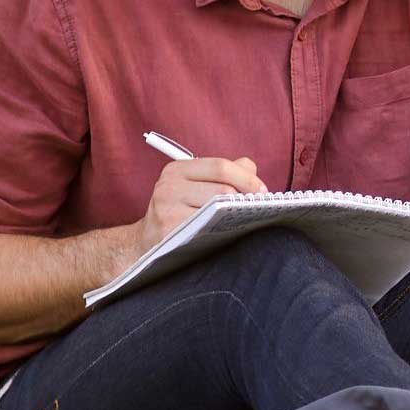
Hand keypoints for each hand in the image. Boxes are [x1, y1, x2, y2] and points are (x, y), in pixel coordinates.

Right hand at [137, 155, 263, 252]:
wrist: (147, 242)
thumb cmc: (181, 210)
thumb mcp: (195, 184)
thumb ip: (226, 171)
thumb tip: (252, 170)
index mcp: (177, 170)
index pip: (220, 167)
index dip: (248, 178)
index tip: (262, 191)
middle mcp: (168, 187)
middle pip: (222, 189)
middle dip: (246, 199)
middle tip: (260, 208)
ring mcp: (166, 211)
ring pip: (217, 210)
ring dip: (238, 215)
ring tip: (249, 218)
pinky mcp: (168, 234)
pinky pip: (207, 230)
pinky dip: (224, 231)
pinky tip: (231, 233)